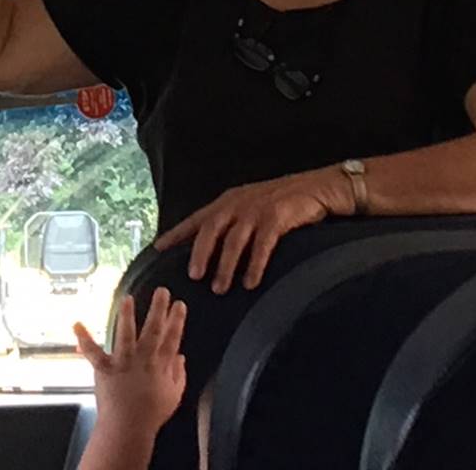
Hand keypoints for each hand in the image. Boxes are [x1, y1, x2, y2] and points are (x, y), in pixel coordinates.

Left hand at [74, 288, 187, 450]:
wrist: (127, 429)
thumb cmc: (151, 414)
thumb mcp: (174, 395)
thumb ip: (179, 374)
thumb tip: (181, 355)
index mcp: (160, 366)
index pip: (172, 338)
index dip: (177, 320)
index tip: (179, 304)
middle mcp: (143, 360)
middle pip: (153, 330)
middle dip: (158, 309)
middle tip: (162, 290)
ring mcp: (123, 363)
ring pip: (125, 335)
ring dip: (126, 316)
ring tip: (127, 298)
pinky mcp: (104, 369)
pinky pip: (92, 352)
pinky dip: (84, 339)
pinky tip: (77, 324)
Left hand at [154, 168, 347, 292]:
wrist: (318, 187)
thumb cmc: (282, 202)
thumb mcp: (250, 207)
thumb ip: (231, 224)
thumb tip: (210, 252)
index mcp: (228, 201)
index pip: (196, 218)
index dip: (176, 233)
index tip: (157, 249)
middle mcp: (238, 203)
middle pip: (211, 229)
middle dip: (199, 254)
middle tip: (193, 277)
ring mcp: (257, 209)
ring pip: (234, 240)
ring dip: (225, 266)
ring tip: (219, 287)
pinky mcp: (277, 217)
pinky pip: (262, 244)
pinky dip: (254, 265)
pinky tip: (250, 282)